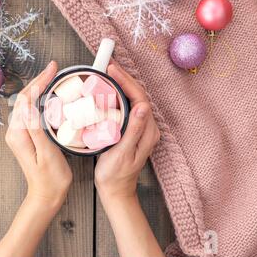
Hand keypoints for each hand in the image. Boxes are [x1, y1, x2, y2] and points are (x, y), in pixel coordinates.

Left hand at [6, 61, 72, 207]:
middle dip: (39, 81)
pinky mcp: (26, 136)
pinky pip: (31, 112)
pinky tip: (50, 96)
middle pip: (25, 99)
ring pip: (27, 104)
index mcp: (19, 133)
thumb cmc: (50, 178)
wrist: (46, 195)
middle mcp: (15, 131)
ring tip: (54, 78)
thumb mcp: (46, 153)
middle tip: (55, 68)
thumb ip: (36, 128)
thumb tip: (29, 103)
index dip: (40, 81)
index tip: (53, 69)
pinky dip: (40, 100)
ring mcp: (20, 134)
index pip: (26, 99)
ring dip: (39, 88)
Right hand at [94, 62, 159, 200]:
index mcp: (147, 131)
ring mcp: (141, 129)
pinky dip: (119, 95)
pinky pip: (128, 107)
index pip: (139, 98)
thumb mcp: (123, 153)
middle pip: (138, 95)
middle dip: (124, 78)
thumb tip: (143, 107)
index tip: (112, 70)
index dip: (126, 81)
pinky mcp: (133, 131)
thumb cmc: (116, 175)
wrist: (116, 191)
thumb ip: (134, 130)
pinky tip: (109, 91)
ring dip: (122, 84)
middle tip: (108, 65)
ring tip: (108, 73)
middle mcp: (148, 128)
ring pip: (133, 99)